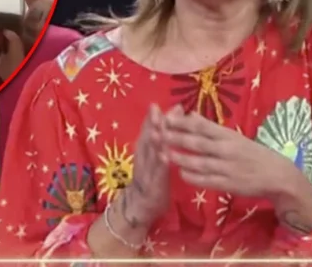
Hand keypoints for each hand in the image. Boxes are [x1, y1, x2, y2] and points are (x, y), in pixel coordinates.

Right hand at [120, 103, 179, 226]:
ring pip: (150, 154)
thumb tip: (173, 114)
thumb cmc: (151, 177)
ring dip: (154, 141)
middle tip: (156, 111)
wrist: (139, 206)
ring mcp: (147, 172)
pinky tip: (165, 156)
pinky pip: (157, 174)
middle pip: (147, 139)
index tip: (156, 105)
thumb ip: (161, 136)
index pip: (147, 130)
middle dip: (152, 125)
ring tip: (159, 128)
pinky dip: (160, 164)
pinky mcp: (153, 186)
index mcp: (143, 150)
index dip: (150, 118)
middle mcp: (143, 158)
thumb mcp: (154, 155)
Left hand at [163, 109, 298, 198]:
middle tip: (156, 134)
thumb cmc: (252, 153)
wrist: (277, 175)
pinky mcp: (228, 184)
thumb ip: (211, 128)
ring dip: (180, 158)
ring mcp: (227, 168)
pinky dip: (192, 176)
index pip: (201, 126)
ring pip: (199, 162)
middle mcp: (227, 149)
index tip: (164, 119)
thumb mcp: (234, 136)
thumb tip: (190, 115)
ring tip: (163, 154)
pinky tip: (180, 173)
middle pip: (197, 143)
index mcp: (228, 135)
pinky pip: (206, 180)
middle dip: (175, 138)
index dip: (182, 123)